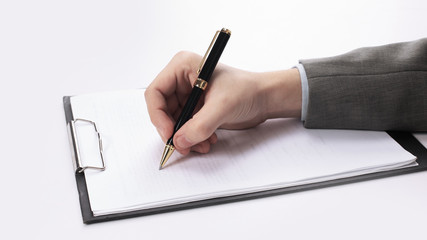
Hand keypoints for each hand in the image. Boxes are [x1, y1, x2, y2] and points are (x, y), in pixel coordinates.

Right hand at [145, 51, 301, 154]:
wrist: (265, 98)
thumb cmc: (248, 90)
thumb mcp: (222, 107)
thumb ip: (199, 126)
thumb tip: (179, 141)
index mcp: (182, 67)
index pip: (155, 92)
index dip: (158, 115)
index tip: (169, 134)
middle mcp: (182, 79)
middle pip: (162, 110)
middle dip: (173, 130)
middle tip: (183, 146)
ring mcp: (188, 94)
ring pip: (173, 121)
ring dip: (185, 137)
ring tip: (202, 145)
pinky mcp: (196, 108)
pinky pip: (185, 127)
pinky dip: (193, 137)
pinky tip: (208, 141)